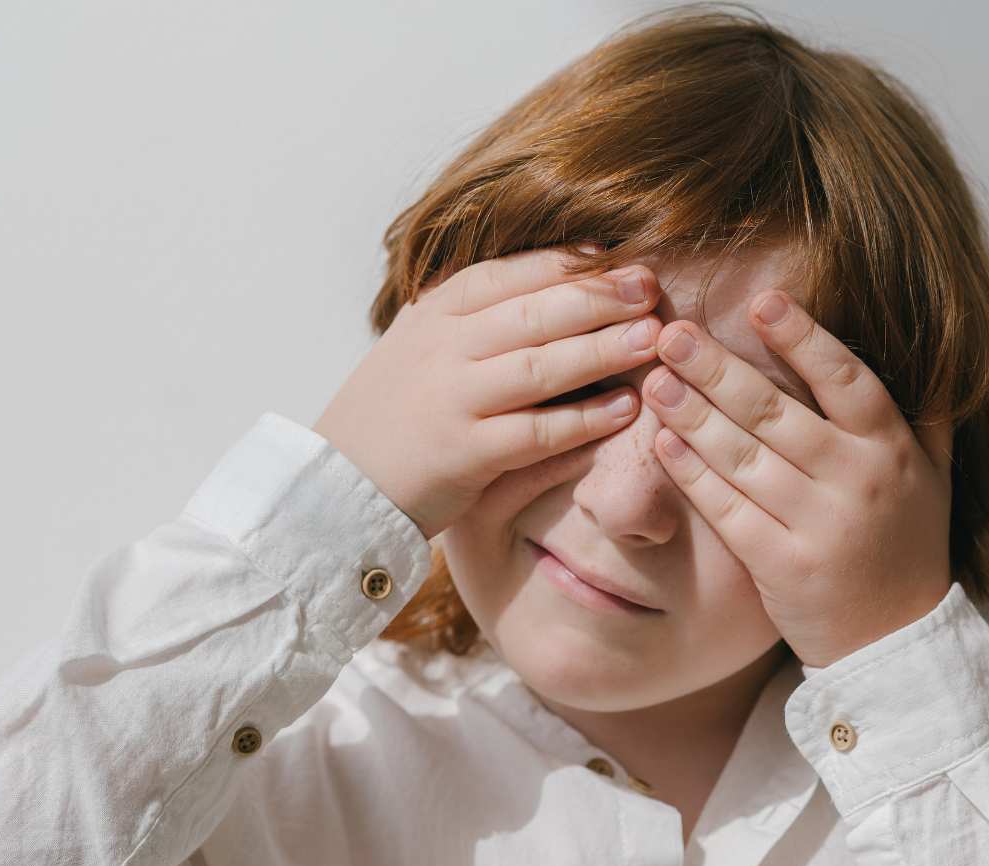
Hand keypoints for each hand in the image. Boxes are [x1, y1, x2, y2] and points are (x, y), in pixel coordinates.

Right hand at [314, 245, 661, 540]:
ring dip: (603, 350)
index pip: (509, 274)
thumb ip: (470, 316)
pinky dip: (585, 420)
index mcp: (434, 314)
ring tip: (652, 338)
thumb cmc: (393, 415)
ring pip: (541, 366)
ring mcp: (453, 400)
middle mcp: (443, 349)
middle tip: (650, 289)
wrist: (337, 486)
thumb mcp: (419, 346)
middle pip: (534, 312)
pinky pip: (537, 432)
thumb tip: (547, 280)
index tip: (619, 257)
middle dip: (599, 297)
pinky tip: (625, 410)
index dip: (568, 264)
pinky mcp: (465, 454)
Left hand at [641, 291, 954, 668]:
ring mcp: (818, 526)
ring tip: (656, 379)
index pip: (846, 379)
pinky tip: (663, 442)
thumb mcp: (934, 478)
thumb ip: (928, 415)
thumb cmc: (907, 549)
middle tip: (673, 332)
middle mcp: (857, 481)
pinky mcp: (781, 567)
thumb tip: (935, 348)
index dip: (803, 338)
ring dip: (693, 414)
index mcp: (891, 450)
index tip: (763, 300)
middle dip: (719, 368)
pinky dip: (693, 475)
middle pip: (777, 413)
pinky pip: (728, 510)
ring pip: (745, 458)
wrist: (895, 645)